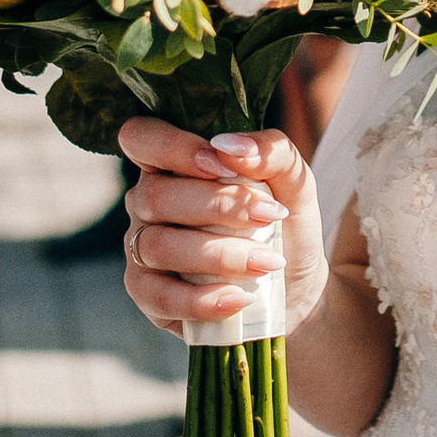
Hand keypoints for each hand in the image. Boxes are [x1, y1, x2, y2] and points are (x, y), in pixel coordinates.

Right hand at [119, 118, 325, 334]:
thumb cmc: (284, 226)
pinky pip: (161, 296)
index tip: (221, 165)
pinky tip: (239, 297)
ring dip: (219, 254)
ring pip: (158, 245)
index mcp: (174, 164)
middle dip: (217, 206)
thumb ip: (272, 151)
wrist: (293, 287)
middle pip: (155, 195)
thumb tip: (231, 147)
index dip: (172, 148)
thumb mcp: (294, 182)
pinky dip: (203, 299)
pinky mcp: (148, 295)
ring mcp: (142, 249)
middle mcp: (148, 203)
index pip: (141, 137)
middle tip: (268, 218)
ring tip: (266, 262)